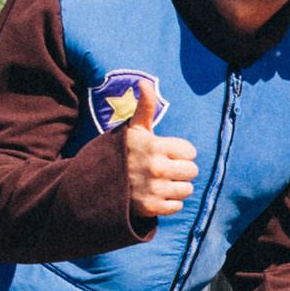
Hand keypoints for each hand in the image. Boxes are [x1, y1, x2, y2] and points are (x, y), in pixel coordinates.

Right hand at [123, 88, 198, 221]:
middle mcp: (156, 168)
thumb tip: (145, 82)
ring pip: (187, 189)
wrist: (97, 183)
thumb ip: (145, 107)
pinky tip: (155, 195)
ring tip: (160, 183)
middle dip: (181, 170)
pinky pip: (177, 206)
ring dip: (176, 187)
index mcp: (155, 146)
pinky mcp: (151, 208)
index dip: (180, 153)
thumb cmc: (122, 152)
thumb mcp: (133, 129)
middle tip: (164, 169)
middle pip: (192, 171)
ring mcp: (154, 189)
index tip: (165, 154)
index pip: (190, 151)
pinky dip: (169, 203)